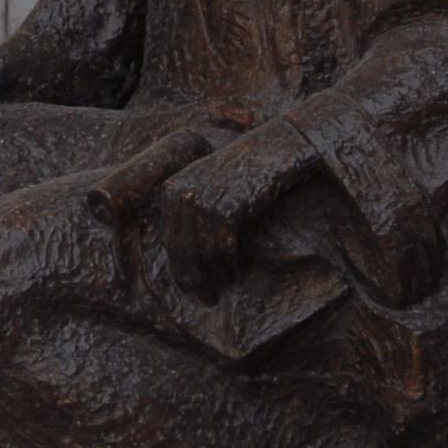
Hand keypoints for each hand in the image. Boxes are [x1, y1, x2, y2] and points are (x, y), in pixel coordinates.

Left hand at [153, 121, 313, 302]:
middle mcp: (181, 193)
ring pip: (203, 251)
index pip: (171, 241)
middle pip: (183, 250)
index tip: (194, 292)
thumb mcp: (211, 188)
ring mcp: (203, 198)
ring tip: (229, 285)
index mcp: (172, 189)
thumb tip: (191, 262)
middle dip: (196, 279)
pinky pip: (224, 245)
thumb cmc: (245, 172)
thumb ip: (195, 216)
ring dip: (216, 275)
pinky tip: (241, 271)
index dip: (182, 270)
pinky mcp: (227, 205)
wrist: (276, 147)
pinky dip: (232, 263)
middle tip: (209, 300)